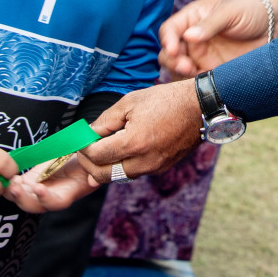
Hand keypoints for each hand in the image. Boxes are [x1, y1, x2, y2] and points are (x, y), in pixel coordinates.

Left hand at [5, 156, 99, 212]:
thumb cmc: (87, 158)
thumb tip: (92, 164)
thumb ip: (89, 163)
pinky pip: (16, 186)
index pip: (56, 202)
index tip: (38, 188)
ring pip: (22, 198)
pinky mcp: (29, 181)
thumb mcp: (90, 160)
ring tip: (9, 180)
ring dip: (13, 192)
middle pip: (34, 206)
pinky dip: (9, 183)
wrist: (79, 156)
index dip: (46, 199)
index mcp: (68, 192)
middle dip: (22, 199)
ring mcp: (38, 189)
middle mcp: (51, 196)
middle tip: (15, 187)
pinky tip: (6, 174)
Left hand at [72, 82, 204, 184]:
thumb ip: (105, 121)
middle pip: (103, 174)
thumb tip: (87, 134)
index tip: (78, 141)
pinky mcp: (161, 168)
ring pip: (118, 176)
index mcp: (133, 143)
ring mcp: (153, 167)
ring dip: (104, 167)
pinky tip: (118, 153)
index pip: (96, 156)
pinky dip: (121, 166)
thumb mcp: (130, 102)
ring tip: (99, 152)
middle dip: (89, 164)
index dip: (83, 149)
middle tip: (83, 151)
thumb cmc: (165, 100)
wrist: (199, 107)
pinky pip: (134, 173)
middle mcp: (143, 161)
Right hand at [160, 0, 277, 76]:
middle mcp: (193, 39)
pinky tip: (204, 83)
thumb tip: (188, 36)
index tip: (175, 50)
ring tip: (193, 74)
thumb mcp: (230, 11)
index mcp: (193, 18)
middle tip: (185, 66)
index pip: (170, 29)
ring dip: (181, 74)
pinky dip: (195, 84)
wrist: (273, 25)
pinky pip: (197, 80)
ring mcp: (202, 56)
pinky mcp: (213, 70)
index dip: (168, 40)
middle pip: (170, 52)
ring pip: (180, 69)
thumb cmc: (250, 10)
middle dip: (172, 61)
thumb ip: (210, 24)